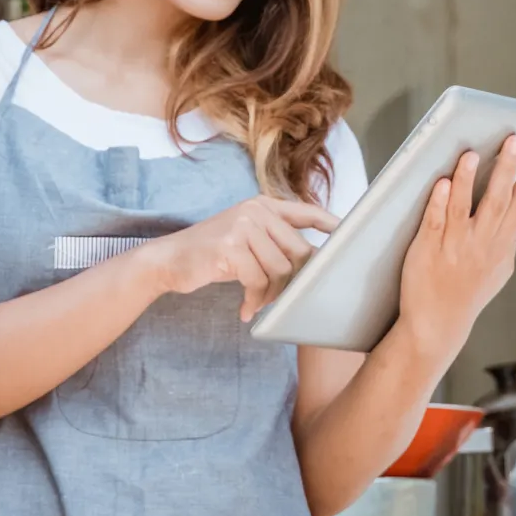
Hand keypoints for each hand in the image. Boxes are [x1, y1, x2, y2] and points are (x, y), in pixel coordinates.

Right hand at [139, 196, 336, 320]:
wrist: (169, 260)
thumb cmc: (213, 255)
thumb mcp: (247, 239)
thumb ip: (276, 243)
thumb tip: (314, 262)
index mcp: (263, 205)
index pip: (306, 212)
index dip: (329, 223)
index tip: (347, 235)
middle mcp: (255, 210)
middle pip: (298, 250)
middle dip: (295, 280)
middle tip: (281, 298)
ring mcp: (242, 226)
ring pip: (280, 270)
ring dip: (272, 295)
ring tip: (259, 303)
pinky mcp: (229, 247)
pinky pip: (258, 281)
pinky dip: (254, 301)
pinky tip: (246, 310)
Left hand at [396, 137, 515, 358]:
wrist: (437, 324)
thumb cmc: (468, 292)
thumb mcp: (499, 269)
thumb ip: (507, 238)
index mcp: (502, 246)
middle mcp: (481, 244)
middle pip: (496, 199)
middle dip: (507, 167)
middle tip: (513, 139)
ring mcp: (454, 246)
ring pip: (462, 205)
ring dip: (468, 178)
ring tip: (472, 153)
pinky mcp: (427, 248)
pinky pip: (435, 219)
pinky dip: (439, 200)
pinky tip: (442, 182)